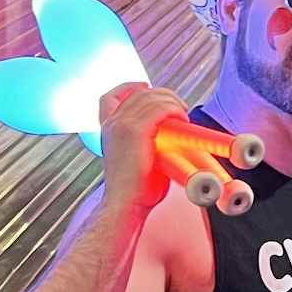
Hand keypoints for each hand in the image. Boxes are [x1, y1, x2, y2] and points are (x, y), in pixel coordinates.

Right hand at [97, 84, 185, 215]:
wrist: (126, 204)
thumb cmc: (135, 189)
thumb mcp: (135, 157)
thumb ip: (145, 141)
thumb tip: (169, 135)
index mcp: (108, 129)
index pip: (111, 96)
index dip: (129, 87)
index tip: (147, 87)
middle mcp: (112, 122)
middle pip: (140, 92)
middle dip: (163, 94)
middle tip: (180, 108)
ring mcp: (122, 124)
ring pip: (153, 97)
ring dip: (173, 102)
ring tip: (183, 115)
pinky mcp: (136, 130)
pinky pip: (161, 108)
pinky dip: (175, 110)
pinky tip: (182, 119)